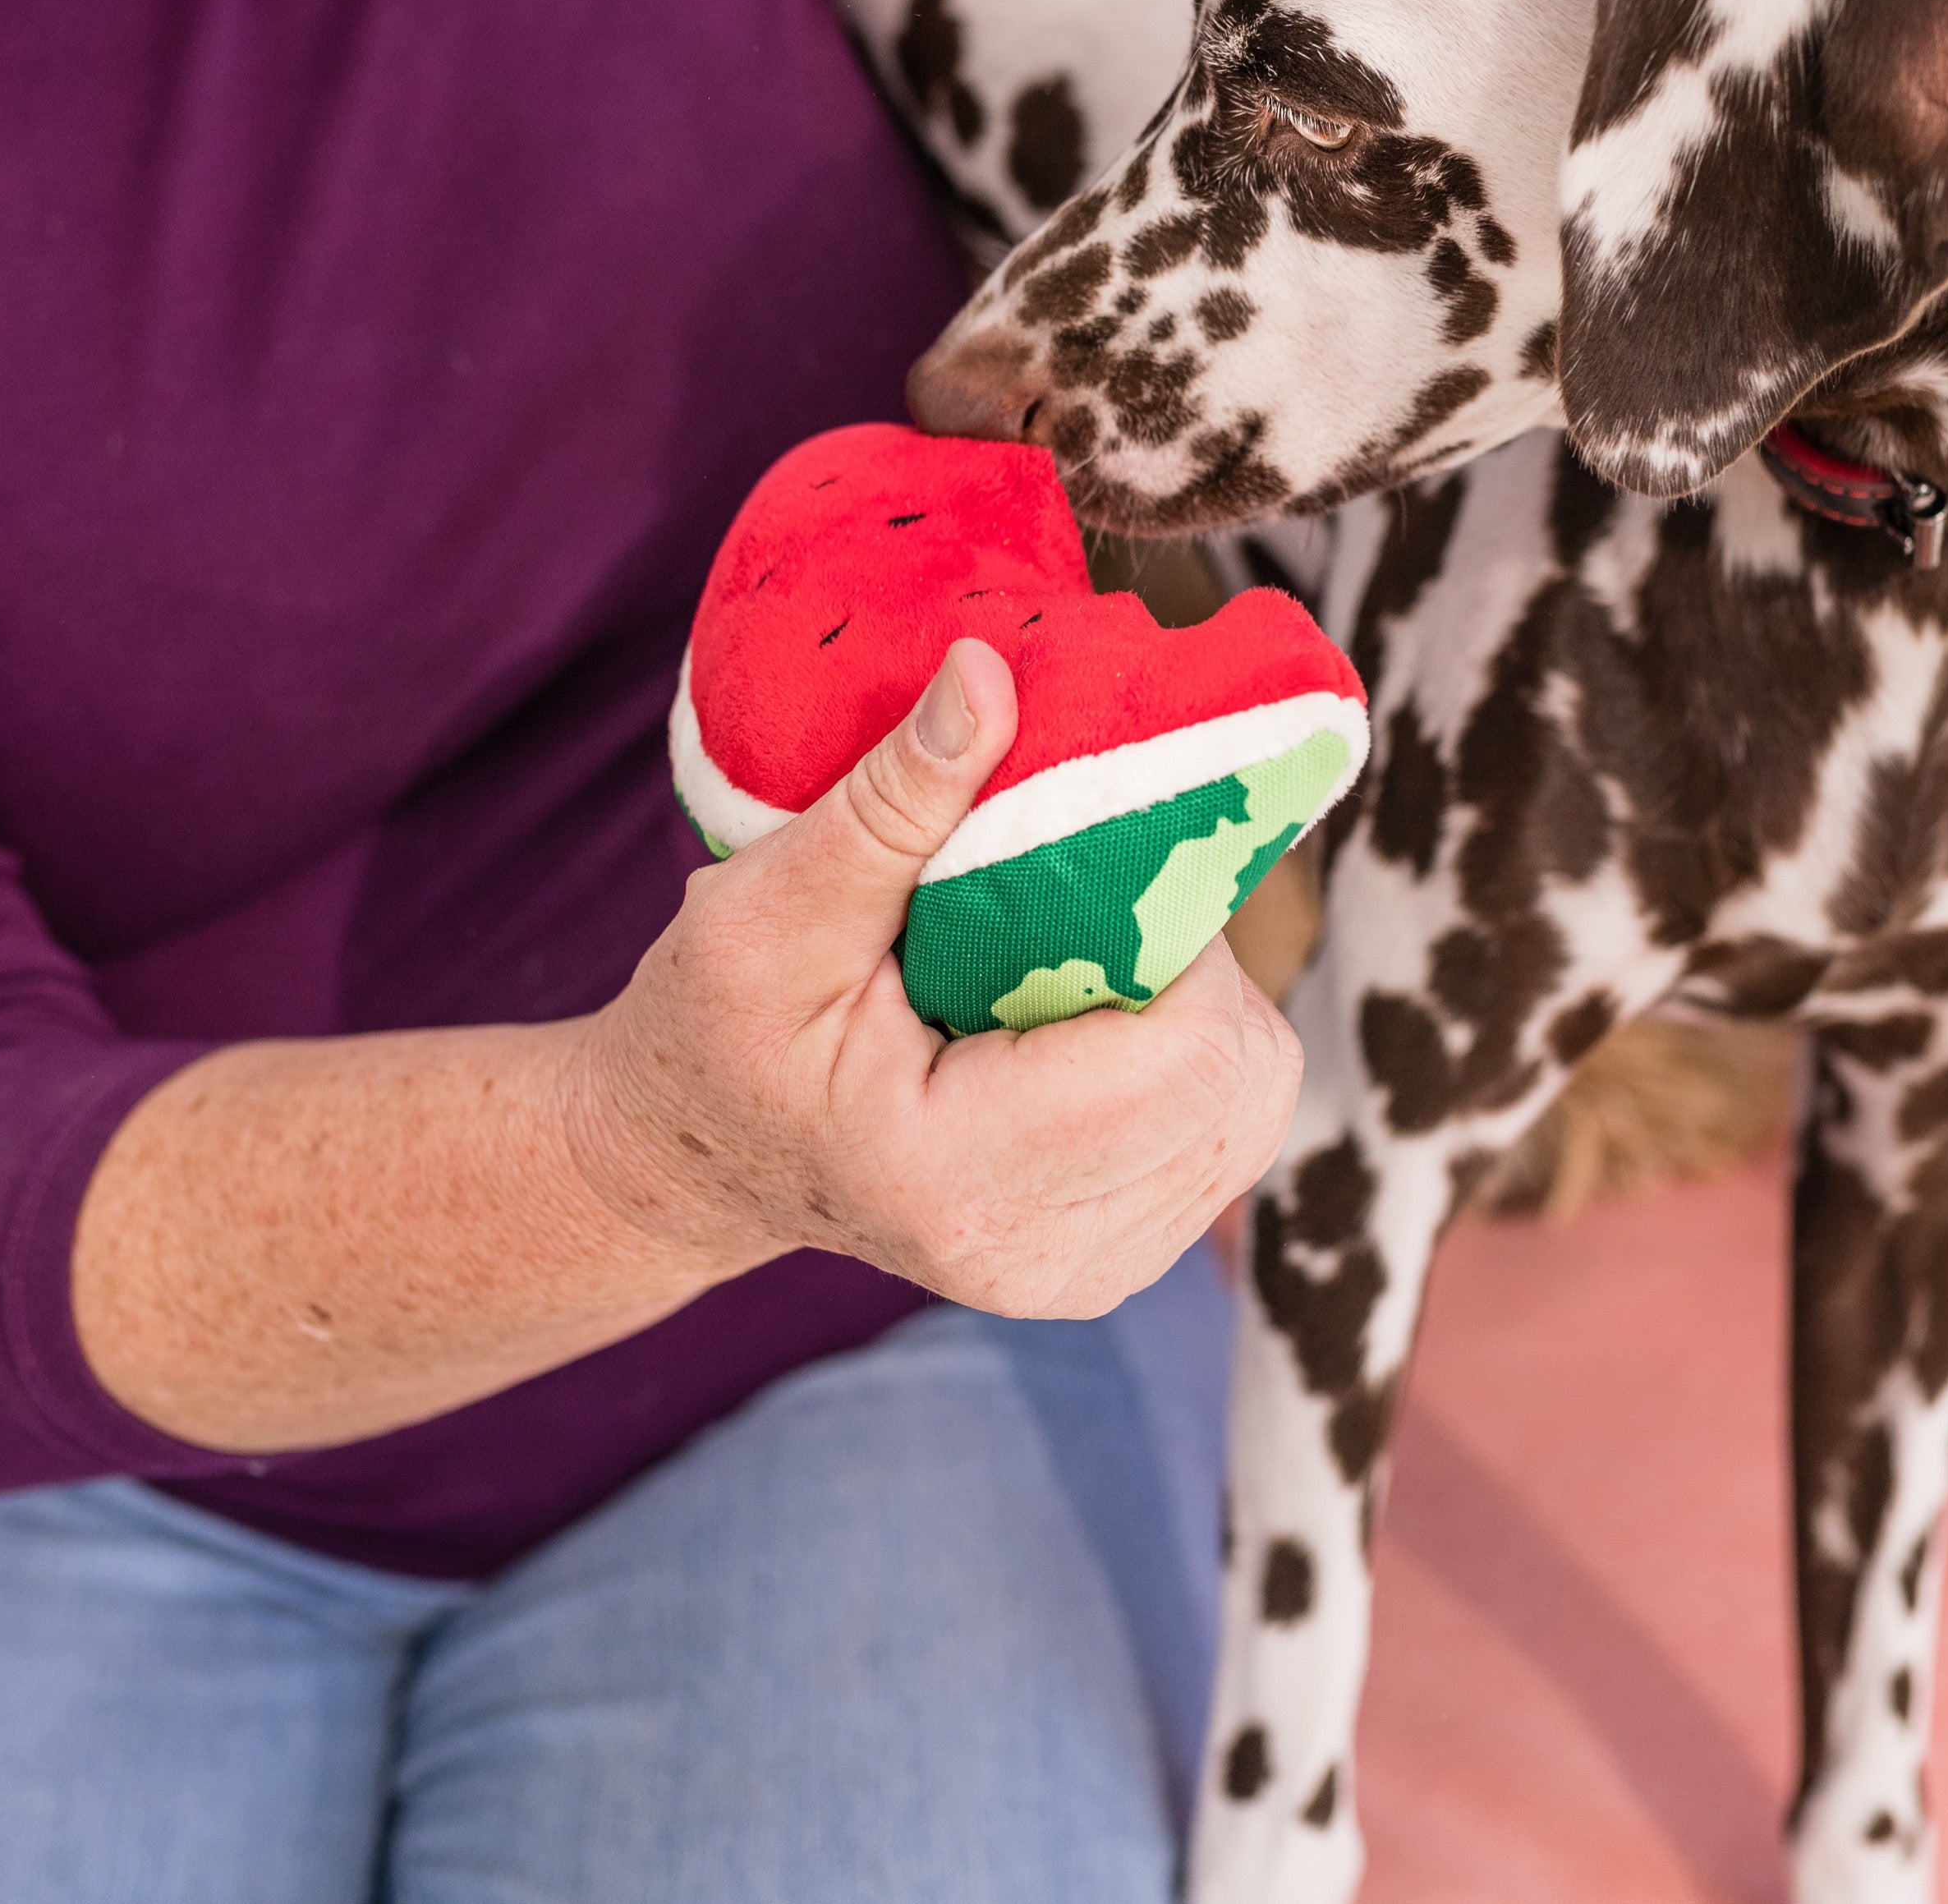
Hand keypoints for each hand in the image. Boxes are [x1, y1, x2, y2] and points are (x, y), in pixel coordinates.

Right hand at [564, 640, 1305, 1317]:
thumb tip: (988, 672)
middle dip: (1193, 962)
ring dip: (1197, 1008)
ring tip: (1077, 963)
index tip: (1087, 866)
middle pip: (1242, 1075)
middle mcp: (1042, 1255)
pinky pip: (1227, 1134)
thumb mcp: (771, 902)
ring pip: (1253, 1102)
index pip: (1188, 1050)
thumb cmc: (715, 1028)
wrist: (694, 1152)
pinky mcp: (1114, 1261)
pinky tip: (1090, 1026)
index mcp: (960, 1178)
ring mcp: (1086, 1275)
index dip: (1171, 926)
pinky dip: (1189, 1061)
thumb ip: (892, 798)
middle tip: (1081, 907)